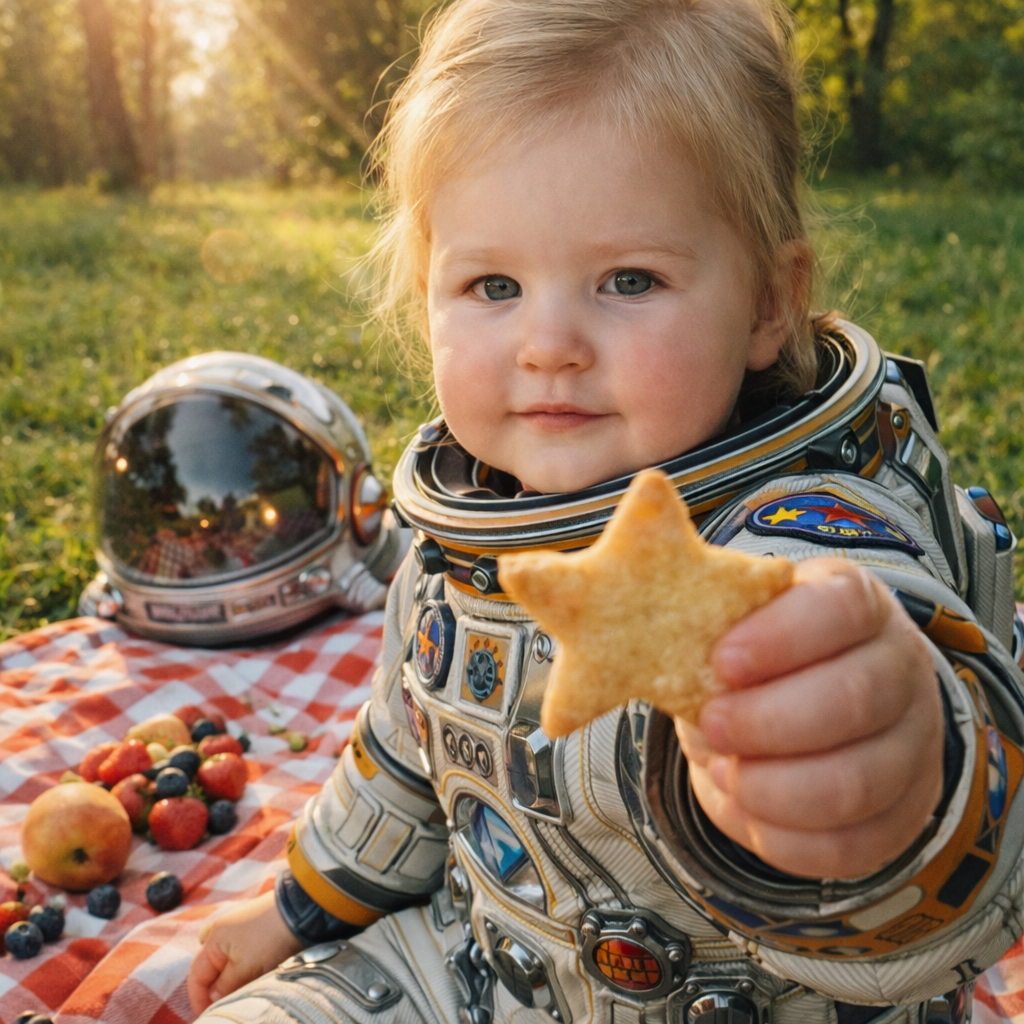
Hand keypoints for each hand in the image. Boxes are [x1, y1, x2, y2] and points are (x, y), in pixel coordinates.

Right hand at [188, 889, 303, 1014]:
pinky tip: (254, 979)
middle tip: (226, 1010)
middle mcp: (224, 932)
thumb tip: (211, 999)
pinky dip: (245, 971)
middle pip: (211, 971)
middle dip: (216, 992)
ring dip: (232, 983)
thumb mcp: (245, 967)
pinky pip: (243, 958)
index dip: (199, 1000)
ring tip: (242, 997)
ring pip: (228, 966)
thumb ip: (224, 986)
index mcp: (214, 939)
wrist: (303, 908)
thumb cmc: (271, 937)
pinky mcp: (258, 932)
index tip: (207, 1017)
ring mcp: (241, 931)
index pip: (196, 976)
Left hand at [677, 558, 943, 879]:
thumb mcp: (742, 621)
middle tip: (710, 724)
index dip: (782, 637)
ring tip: (722, 771)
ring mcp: (913, 746)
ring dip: (772, 788)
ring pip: (857, 782)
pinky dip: (784, 838)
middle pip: (856, 699)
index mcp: (860, 604)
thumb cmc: (764, 656)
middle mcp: (900, 669)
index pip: (842, 607)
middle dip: (768, 721)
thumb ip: (707, 620)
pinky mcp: (901, 815)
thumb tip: (651, 623)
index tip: (721, 662)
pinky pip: (850, 844)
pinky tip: (744, 809)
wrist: (809, 702)